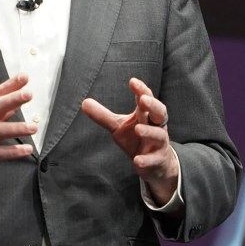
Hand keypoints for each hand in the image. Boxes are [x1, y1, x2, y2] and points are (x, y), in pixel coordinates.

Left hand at [81, 77, 178, 205]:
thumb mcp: (118, 127)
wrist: (154, 164)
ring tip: (137, 128)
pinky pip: (153, 159)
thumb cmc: (135, 139)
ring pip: (159, 135)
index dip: (141, 90)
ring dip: (149, 132)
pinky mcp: (157, 160)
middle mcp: (156, 126)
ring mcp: (159, 143)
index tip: (132, 81)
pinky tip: (136, 160)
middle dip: (153, 105)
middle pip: (160, 112)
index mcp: (146, 115)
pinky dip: (146, 159)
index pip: (146, 99)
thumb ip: (103, 115)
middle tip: (143, 99)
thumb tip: (84, 102)